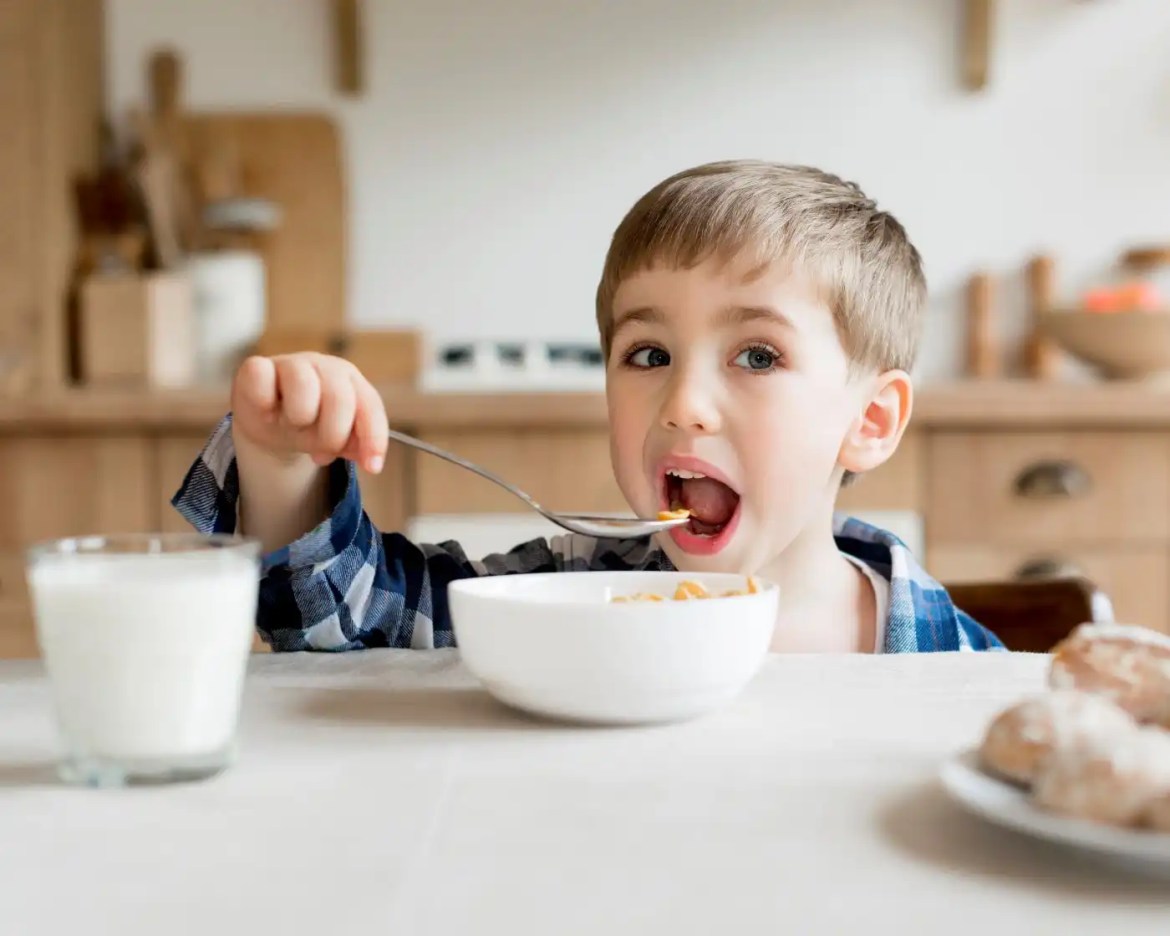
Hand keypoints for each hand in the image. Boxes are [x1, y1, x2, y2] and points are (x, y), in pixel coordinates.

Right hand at [230, 354, 388, 473]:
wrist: (266, 421)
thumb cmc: (307, 425)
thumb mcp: (334, 438)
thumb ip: (355, 444)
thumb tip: (370, 460)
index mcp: (350, 381)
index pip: (370, 406)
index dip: (373, 438)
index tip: (372, 468)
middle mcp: (325, 366)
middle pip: (340, 399)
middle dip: (331, 436)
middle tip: (319, 451)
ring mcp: (290, 363)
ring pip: (303, 386)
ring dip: (298, 418)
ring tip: (292, 425)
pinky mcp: (256, 367)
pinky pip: (261, 375)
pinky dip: (265, 402)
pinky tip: (268, 414)